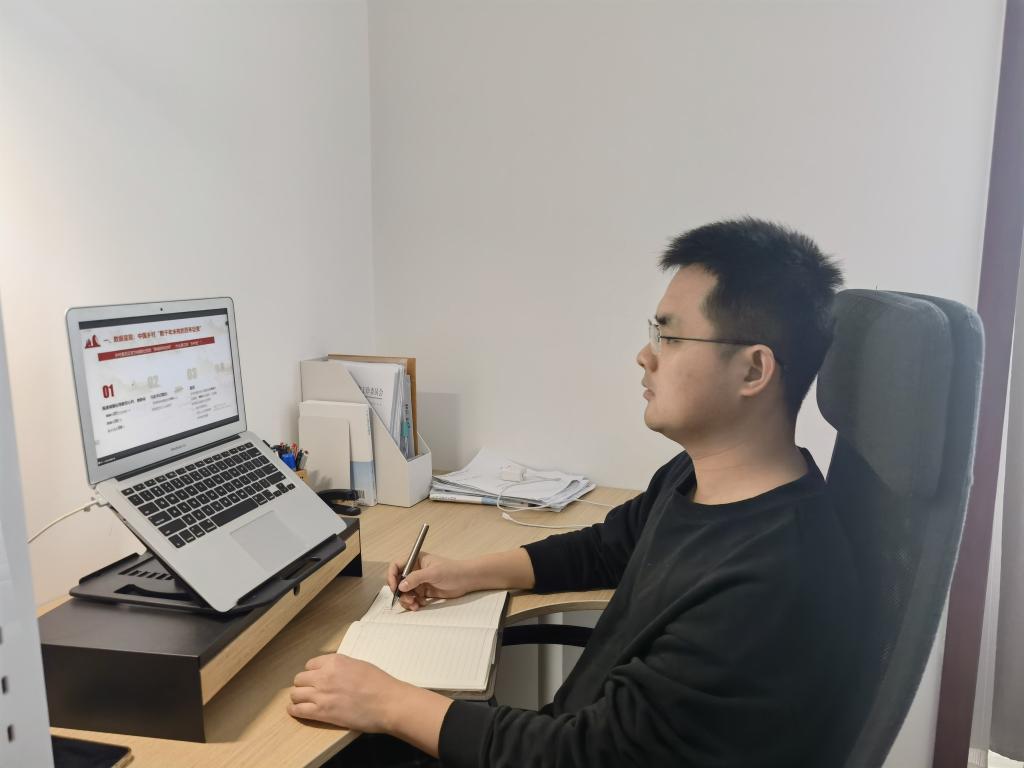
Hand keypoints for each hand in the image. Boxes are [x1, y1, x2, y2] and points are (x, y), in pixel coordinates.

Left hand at [288, 653, 404, 731]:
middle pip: (300, 679)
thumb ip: (342, 667)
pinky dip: (294, 710)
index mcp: (334, 661)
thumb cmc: (379, 683)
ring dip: (298, 697)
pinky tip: (296, 710)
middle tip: (310, 691)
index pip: (310, 664)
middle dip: (304, 684)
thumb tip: (334, 672)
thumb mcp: (359, 665)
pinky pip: (298, 710)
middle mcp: (324, 675)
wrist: (387, 702)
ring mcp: (321, 694)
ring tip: (303, 701)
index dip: (313, 672)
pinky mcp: (321, 712)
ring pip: (295, 694)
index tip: (316, 678)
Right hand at [388, 551, 472, 610]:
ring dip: (407, 600)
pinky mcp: (424, 592)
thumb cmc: (452, 571)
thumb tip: (401, 586)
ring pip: (405, 593)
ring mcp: (419, 582)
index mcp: (415, 560)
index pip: (396, 566)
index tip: (394, 587)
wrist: (466, 580)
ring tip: (415, 605)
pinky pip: (413, 598)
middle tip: (408, 600)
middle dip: (400, 592)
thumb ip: (416, 578)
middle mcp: (415, 570)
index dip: (391, 576)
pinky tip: (422, 604)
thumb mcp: (433, 573)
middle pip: (398, 582)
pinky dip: (414, 603)